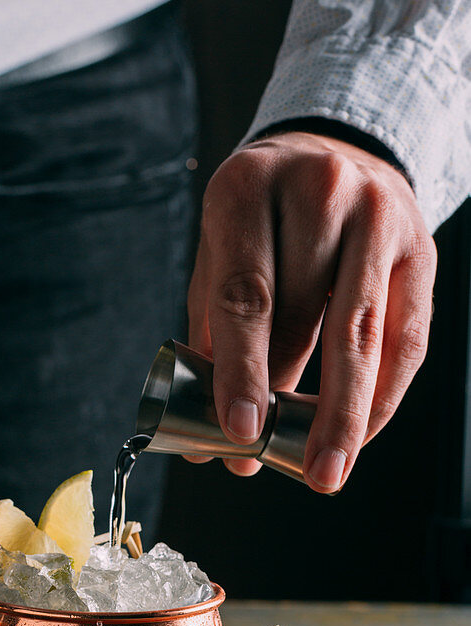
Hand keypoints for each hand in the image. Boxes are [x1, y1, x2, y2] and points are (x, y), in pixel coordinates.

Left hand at [187, 131, 436, 490]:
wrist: (330, 156)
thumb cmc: (260, 222)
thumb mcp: (219, 256)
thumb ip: (212, 337)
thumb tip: (204, 441)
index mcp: (247, 188)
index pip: (245, 293)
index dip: (241, 369)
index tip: (239, 430)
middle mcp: (320, 189)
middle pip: (305, 316)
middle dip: (291, 403)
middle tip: (273, 465)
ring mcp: (379, 215)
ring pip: (362, 332)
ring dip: (342, 413)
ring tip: (323, 469)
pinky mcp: (421, 249)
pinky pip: (406, 340)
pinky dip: (381, 396)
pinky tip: (358, 435)